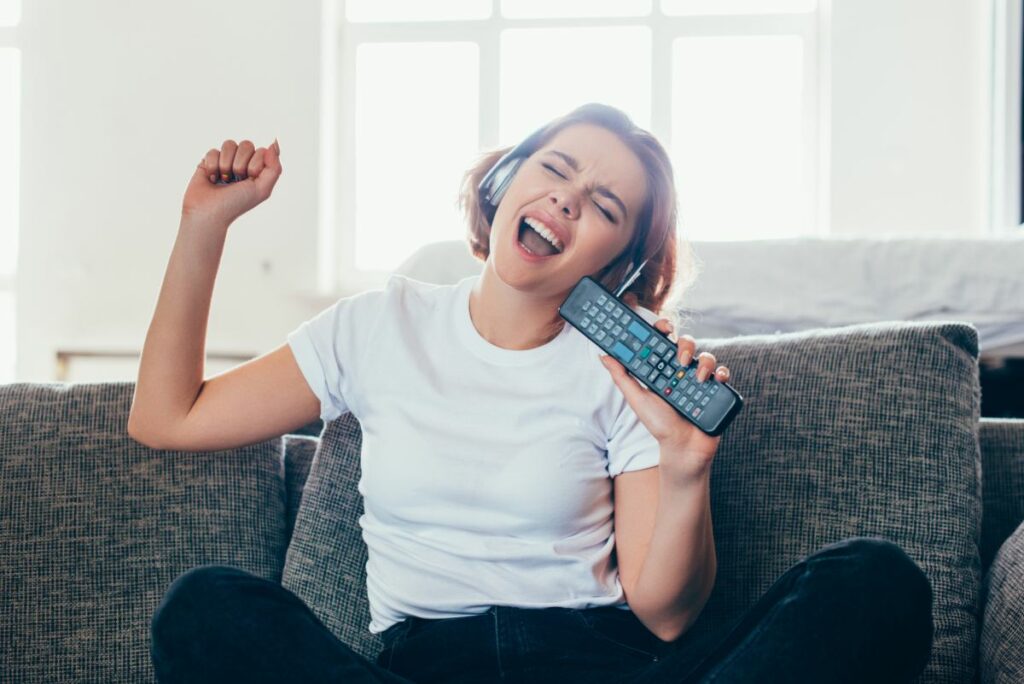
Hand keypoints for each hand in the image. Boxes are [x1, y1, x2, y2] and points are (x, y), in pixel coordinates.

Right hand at [182, 138, 281, 226]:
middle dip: (240, 164)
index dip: (255, 164)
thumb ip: (274, 168)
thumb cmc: (236, 203)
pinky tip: (212, 178)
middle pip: (246, 144)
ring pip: (229, 144)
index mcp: (257, 170)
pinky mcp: (209, 160)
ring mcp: (226, 161)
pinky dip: (212, 166)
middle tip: (236, 180)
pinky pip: (213, 151)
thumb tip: (274, 143)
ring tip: (223, 179)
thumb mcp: (262, 189)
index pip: (261, 151)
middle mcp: (243, 163)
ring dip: (225, 164)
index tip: (249, 179)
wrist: (209, 212)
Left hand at [599, 318, 730, 482]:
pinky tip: (713, 381)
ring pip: (705, 356)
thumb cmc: (659, 424)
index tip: (662, 327)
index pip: (663, 342)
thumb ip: (621, 377)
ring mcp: (700, 379)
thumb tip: (603, 355)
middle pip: (686, 344)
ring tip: (696, 377)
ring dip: (702, 361)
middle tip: (678, 358)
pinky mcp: (716, 389)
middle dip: (684, 343)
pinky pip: (723, 373)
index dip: (664, 329)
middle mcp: (682, 371)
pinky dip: (720, 373)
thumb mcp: (637, 398)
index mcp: (663, 369)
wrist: (682, 447)